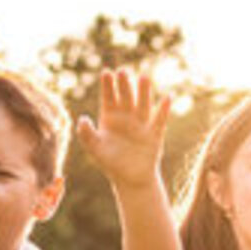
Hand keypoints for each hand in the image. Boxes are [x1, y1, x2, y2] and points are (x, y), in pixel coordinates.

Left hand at [75, 69, 169, 187]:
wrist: (131, 179)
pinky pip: (160, 120)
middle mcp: (126, 118)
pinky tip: (167, 98)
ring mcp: (141, 124)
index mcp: (110, 118)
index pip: (108, 98)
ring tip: (144, 77)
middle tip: (123, 71)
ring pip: (143, 104)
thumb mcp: (95, 149)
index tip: (106, 73)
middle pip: (126, 97)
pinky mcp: (154, 134)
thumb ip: (87, 134)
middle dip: (124, 84)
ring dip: (144, 92)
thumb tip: (83, 119)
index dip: (108, 86)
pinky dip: (164, 110)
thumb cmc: (110, 163)